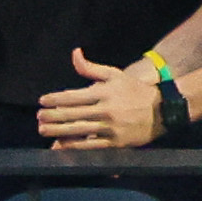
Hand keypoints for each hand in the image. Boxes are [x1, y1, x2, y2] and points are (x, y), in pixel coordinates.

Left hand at [32, 51, 160, 149]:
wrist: (162, 111)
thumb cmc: (134, 90)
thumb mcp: (114, 74)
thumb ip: (91, 68)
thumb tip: (75, 54)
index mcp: (104, 92)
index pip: (74, 96)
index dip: (55, 99)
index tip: (42, 101)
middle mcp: (106, 110)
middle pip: (73, 114)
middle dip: (53, 116)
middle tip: (39, 118)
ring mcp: (111, 128)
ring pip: (80, 131)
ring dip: (59, 131)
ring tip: (44, 131)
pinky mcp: (116, 143)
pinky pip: (92, 146)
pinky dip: (76, 146)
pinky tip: (63, 145)